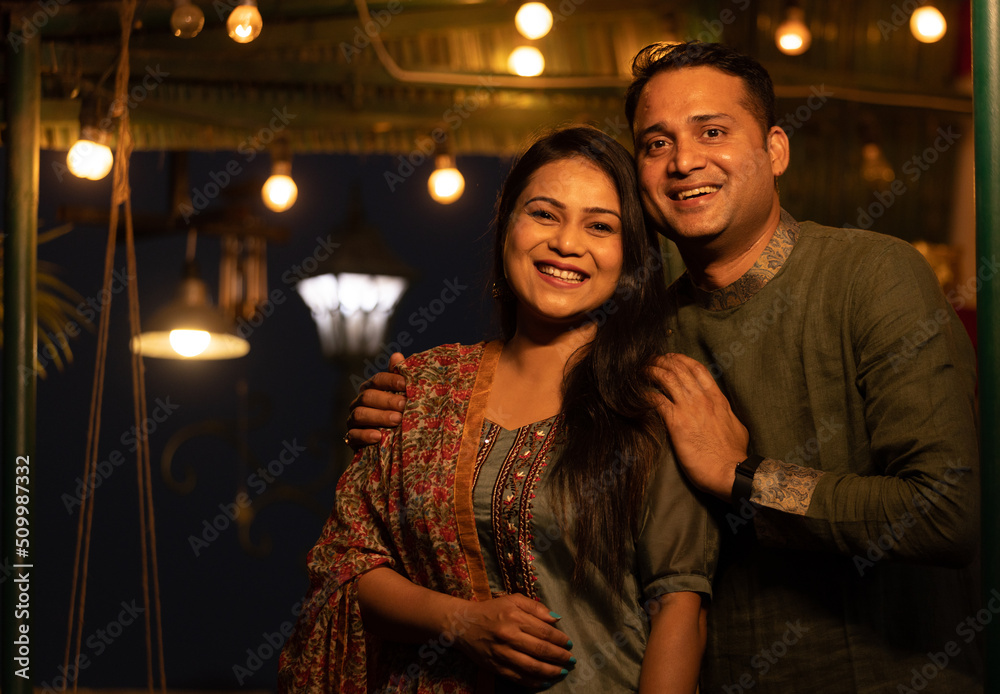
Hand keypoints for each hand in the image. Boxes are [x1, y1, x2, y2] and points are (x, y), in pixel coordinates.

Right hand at [346, 353, 406, 449]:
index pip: (378, 380)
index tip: (406, 385)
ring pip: (360, 414)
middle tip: (403, 405)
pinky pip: (353, 435)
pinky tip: (378, 436)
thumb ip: (399, 378)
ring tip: (396, 420)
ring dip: (379, 417)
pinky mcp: (351, 438)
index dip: (391, 381)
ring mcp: (353, 420)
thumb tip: (397, 355)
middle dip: (387, 400)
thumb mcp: (401, 398)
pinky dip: (365, 435)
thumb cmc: (396, 415)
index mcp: (371, 389)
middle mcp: (359, 402)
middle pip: (368, 397)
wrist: (388, 445)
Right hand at [451, 594, 573, 687]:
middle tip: (571, 660)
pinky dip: (533, 682)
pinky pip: (518, 678)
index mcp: (514, 618)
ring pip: (532, 667)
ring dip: (550, 671)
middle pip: (541, 650)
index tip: (569, 643)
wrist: (463, 624)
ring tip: (561, 671)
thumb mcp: (512, 600)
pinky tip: (544, 682)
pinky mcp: (495, 667)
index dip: (560, 639)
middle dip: (559, 656)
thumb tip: (556, 618)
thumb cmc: (491, 610)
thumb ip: (535, 607)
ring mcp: (502, 654)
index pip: (544, 631)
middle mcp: (509, 636)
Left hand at [648, 353, 749, 501]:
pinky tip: (638, 393)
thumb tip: (724, 413)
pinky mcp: (676, 423)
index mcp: (717, 399)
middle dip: (662, 361)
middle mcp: (702, 399)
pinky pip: (656, 401)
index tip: (671, 356)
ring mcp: (689, 409)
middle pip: (679, 369)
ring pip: (667, 379)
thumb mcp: (737, 427)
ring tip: (642, 370)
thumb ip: (727, 414)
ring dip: (652, 371)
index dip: (681, 359)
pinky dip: (645, 394)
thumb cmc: (734, 454)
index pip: (698, 369)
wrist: (730, 471)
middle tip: (651, 360)